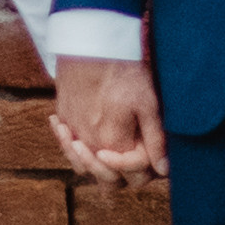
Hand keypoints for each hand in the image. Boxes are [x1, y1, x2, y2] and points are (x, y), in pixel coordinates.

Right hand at [51, 55, 167, 186]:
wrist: (91, 44)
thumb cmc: (123, 73)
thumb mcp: (148, 105)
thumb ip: (155, 141)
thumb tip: (163, 170)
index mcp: (113, 145)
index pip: (131, 177)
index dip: (144, 167)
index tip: (148, 149)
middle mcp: (89, 144)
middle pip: (104, 179)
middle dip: (119, 172)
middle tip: (128, 155)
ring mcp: (72, 131)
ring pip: (81, 164)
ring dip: (93, 162)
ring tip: (104, 148)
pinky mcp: (62, 115)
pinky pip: (66, 141)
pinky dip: (71, 142)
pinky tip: (81, 132)